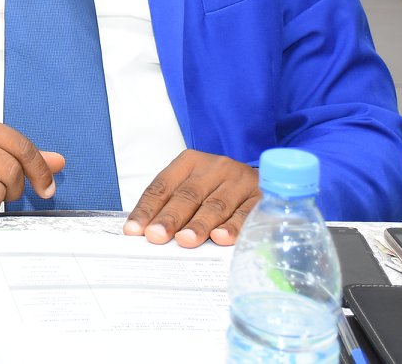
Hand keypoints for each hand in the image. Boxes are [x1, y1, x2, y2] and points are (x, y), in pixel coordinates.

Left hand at [123, 149, 259, 246]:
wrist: (267, 178)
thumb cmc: (218, 188)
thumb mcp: (193, 185)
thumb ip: (172, 204)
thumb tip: (147, 232)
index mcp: (190, 162)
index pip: (163, 186)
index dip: (147, 208)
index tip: (135, 229)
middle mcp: (215, 167)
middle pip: (188, 195)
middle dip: (170, 217)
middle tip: (156, 236)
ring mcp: (239, 181)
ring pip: (215, 205)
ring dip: (199, 224)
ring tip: (185, 240)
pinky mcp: (260, 197)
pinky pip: (245, 213)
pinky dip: (232, 227)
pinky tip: (221, 238)